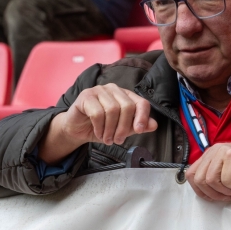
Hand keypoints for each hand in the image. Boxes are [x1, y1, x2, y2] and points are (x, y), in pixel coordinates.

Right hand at [38, 84, 157, 163]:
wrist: (77, 129)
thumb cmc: (100, 127)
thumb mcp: (121, 130)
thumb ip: (137, 126)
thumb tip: (153, 125)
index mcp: (126, 95)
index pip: (141, 102)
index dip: (143, 117)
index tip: (139, 130)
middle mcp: (114, 90)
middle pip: (127, 107)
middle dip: (123, 127)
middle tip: (118, 140)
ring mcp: (100, 90)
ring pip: (112, 109)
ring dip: (110, 129)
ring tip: (107, 139)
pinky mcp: (86, 95)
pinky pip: (97, 112)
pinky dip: (99, 127)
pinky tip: (98, 133)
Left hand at [185, 141, 230, 201]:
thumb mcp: (227, 168)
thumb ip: (214, 175)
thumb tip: (205, 193)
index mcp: (209, 154)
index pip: (191, 174)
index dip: (199, 190)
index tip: (211, 197)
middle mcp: (213, 151)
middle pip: (199, 179)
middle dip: (213, 193)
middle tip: (226, 196)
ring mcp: (223, 152)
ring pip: (212, 180)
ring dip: (225, 191)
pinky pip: (227, 179)